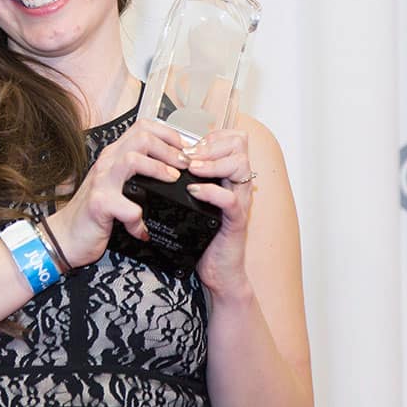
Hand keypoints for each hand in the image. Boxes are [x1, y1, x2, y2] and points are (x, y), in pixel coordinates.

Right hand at [48, 119, 190, 267]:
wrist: (64, 237)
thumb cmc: (93, 214)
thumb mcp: (116, 186)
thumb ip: (136, 175)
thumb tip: (171, 170)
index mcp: (113, 156)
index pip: (142, 127)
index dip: (168, 134)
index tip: (184, 149)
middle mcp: (107, 164)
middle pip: (141, 137)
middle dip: (169, 149)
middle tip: (184, 165)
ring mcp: (101, 182)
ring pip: (132, 159)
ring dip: (158, 168)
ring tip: (171, 180)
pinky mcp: (99, 205)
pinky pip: (127, 206)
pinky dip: (139, 219)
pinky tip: (142, 229)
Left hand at [182, 129, 255, 298]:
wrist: (218, 271)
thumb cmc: (203, 235)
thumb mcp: (195, 201)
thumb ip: (188, 179)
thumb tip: (166, 158)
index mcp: (229, 176)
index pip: (232, 138)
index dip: (211, 136)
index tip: (190, 146)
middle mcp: (238, 185)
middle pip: (240, 145)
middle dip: (211, 144)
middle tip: (189, 156)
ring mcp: (240, 201)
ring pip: (239, 165)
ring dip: (211, 163)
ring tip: (191, 169)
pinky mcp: (236, 221)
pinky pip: (230, 199)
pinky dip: (211, 191)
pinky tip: (193, 191)